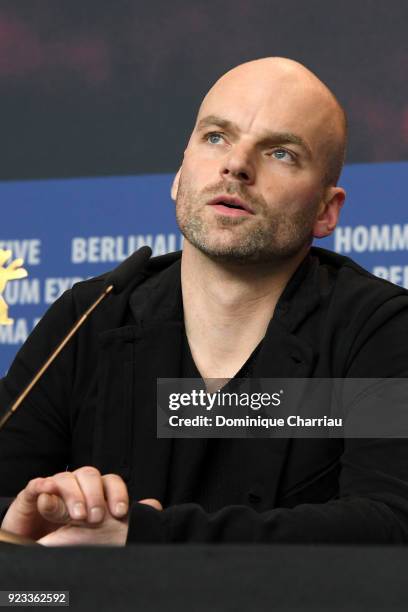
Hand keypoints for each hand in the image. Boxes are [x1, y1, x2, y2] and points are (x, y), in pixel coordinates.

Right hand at [1, 467, 129, 544]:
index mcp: (98, 490)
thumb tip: (154, 506)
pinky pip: (37, 485)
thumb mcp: (105, 530)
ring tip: (78, 515)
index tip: (120, 513)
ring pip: (66, 478)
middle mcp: (79, 484)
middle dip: (95, 495)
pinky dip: (42, 486)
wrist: (42, 540)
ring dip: (73, 494)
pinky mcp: (34, 494)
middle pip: (89, 475)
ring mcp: (56, 487)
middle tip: (96, 518)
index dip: (117, 494)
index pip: (111, 482)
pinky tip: (46, 493)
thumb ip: (128, 519)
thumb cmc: (77, 534)